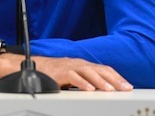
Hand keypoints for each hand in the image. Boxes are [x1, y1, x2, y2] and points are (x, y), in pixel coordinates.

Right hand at [0, 54, 132, 91]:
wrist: (27, 67)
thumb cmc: (49, 74)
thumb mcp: (70, 78)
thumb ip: (82, 81)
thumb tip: (99, 91)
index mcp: (81, 65)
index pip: (103, 69)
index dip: (116, 77)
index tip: (127, 86)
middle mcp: (77, 63)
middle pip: (99, 69)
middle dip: (114, 79)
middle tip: (125, 88)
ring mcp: (68, 66)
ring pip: (88, 71)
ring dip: (101, 81)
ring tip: (110, 90)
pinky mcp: (59, 71)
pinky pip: (72, 76)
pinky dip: (82, 83)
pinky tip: (90, 89)